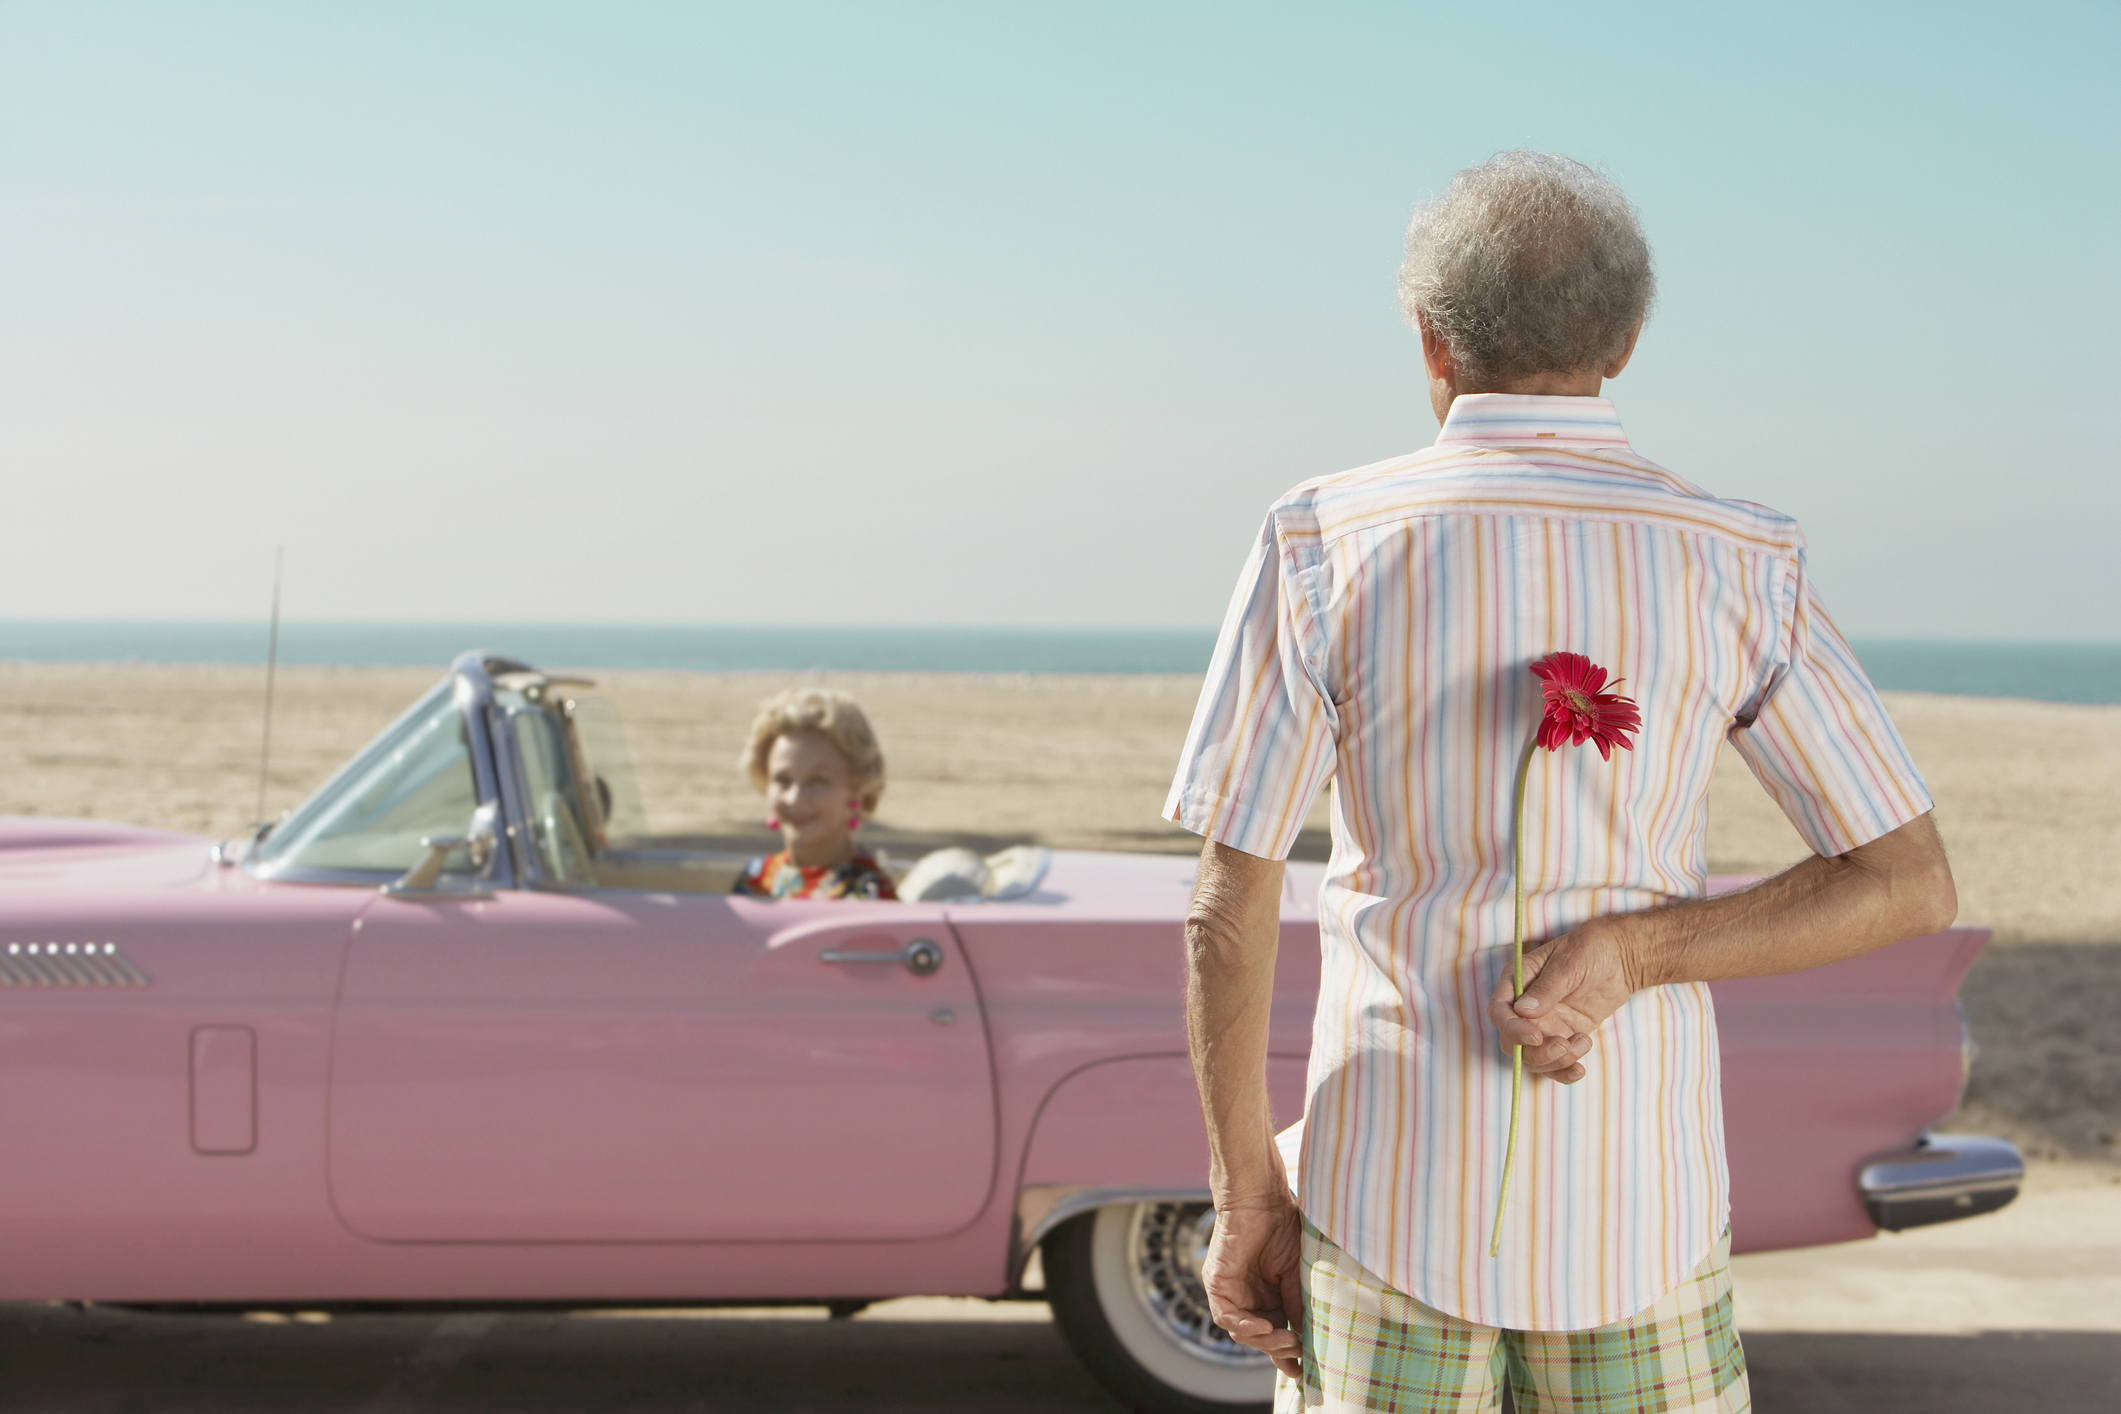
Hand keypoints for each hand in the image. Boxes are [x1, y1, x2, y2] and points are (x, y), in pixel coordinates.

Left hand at [1200, 1195, 1304, 1377]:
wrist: (1262, 1198)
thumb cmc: (1283, 1227)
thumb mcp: (1296, 1275)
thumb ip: (1296, 1305)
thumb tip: (1306, 1338)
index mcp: (1268, 1295)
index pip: (1275, 1333)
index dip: (1288, 1353)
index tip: (1305, 1370)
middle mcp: (1248, 1297)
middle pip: (1259, 1337)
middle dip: (1278, 1351)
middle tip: (1299, 1355)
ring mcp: (1231, 1291)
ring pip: (1241, 1332)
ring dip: (1265, 1340)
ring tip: (1288, 1340)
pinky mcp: (1217, 1283)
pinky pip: (1225, 1316)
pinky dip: (1244, 1325)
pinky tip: (1264, 1327)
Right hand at [1486, 917, 1647, 1083]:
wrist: (1620, 958)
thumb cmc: (1591, 949)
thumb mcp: (1570, 962)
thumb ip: (1547, 988)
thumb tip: (1524, 1011)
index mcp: (1518, 982)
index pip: (1499, 1012)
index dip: (1511, 1029)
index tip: (1535, 1037)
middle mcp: (1525, 1007)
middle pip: (1513, 1042)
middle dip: (1535, 1052)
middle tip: (1564, 1046)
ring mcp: (1544, 1024)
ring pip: (1533, 1058)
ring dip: (1556, 1061)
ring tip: (1584, 1043)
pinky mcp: (1564, 1036)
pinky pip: (1555, 1064)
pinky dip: (1564, 1072)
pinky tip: (1580, 1069)